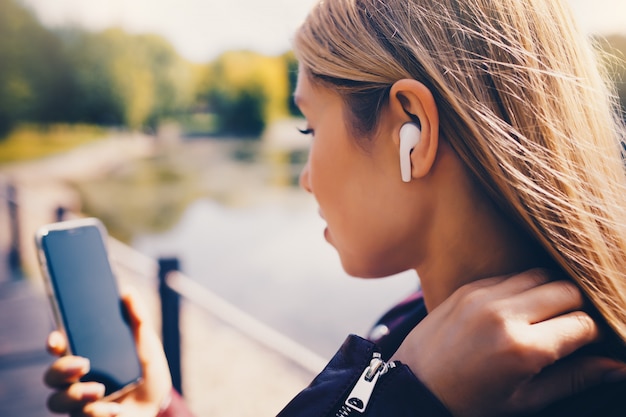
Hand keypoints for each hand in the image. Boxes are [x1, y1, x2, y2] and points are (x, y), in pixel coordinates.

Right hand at [44, 289, 171, 416]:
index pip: (61, 347)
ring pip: (57, 400)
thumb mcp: (146, 345)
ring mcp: (79, 401)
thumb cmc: (146, 372)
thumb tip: (127, 290)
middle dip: (62, 368)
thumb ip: (137, 320)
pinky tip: (114, 409)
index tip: (56, 339)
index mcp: (86, 355)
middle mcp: (76, 379)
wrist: (157, 405)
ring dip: (76, 395)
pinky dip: (98, 413)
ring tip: (100, 390)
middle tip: (83, 365)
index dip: (54, 342)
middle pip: (52, 374)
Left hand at [392, 269, 625, 416]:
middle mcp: (504, 313)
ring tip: (546, 316)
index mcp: (522, 347)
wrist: (414, 385)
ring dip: (551, 292)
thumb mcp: (526, 399)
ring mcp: (483, 295)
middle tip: (570, 328)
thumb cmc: (471, 402)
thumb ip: (574, 378)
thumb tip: (618, 367)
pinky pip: (510, 275)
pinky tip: (519, 308)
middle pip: (567, 290)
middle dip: (577, 308)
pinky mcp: (468, 287)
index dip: (594, 334)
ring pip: (540, 274)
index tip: (590, 343)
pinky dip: (523, 287)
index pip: (582, 324)